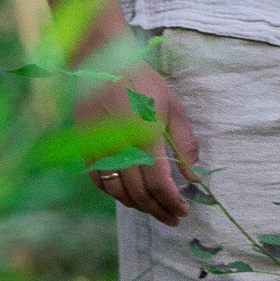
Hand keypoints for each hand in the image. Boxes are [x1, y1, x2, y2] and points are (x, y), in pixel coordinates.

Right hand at [80, 63, 197, 226]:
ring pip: (117, 192)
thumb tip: (196, 177)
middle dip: (158, 210)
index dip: (171, 202)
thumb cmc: (143, 83)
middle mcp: (120, 146)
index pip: (158, 182)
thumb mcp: (173, 107)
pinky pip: (98, 181)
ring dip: (137, 206)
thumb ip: (185, 144)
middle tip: (172, 218)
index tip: (183, 210)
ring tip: (154, 210)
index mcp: (145, 135)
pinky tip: (128, 196)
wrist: (103, 62)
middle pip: (138, 192)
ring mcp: (98, 148)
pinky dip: (114, 194)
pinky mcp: (84, 147)